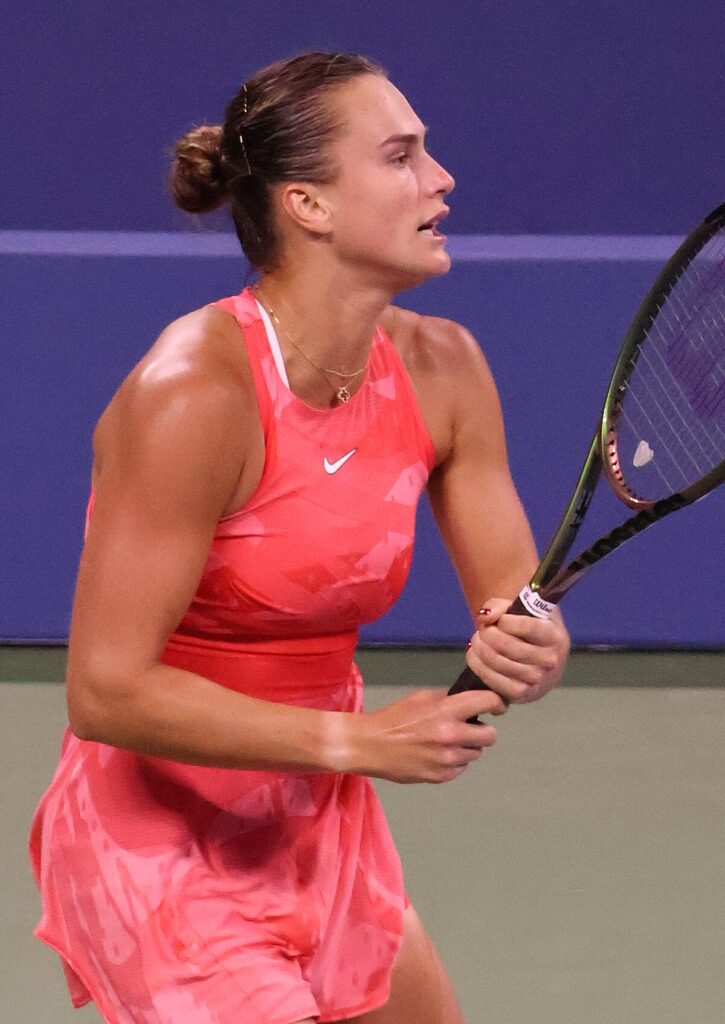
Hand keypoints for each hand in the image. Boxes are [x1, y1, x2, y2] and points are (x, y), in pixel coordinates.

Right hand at [341, 687, 506, 783]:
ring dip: (467, 747)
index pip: (488, 702)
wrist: (371, 746)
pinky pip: (461, 768)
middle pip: (490, 736)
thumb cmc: (395, 718)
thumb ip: (448, 699)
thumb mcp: (421, 698)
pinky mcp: (442, 776)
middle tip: (470, 728)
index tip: (496, 707)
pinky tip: (436, 755)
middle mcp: (451, 735)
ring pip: (476, 753)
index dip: (496, 703)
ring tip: (446, 743)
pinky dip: (454, 762)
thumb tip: (470, 701)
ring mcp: (448, 759)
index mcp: (447, 711)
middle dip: (483, 731)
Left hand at [466, 597, 569, 704]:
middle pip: (509, 646)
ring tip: (477, 640)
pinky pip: (495, 681)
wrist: (539, 656)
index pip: (527, 627)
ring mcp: (537, 680)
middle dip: (487, 634)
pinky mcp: (522, 694)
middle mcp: (550, 661)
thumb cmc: (529, 627)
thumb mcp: (521, 608)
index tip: (498, 619)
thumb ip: (500, 606)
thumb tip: (485, 616)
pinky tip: (475, 655)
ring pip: (499, 663)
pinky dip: (479, 667)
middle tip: (482, 629)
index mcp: (555, 636)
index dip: (505, 621)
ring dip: (480, 648)